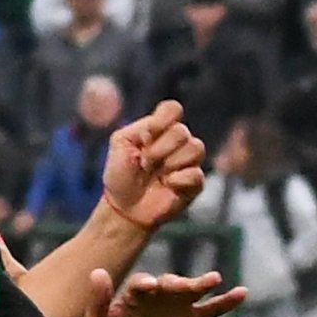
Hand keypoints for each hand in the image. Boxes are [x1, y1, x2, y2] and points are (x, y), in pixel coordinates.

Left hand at [79, 268, 243, 316]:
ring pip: (193, 290)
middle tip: (181, 287)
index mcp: (135, 295)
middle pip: (170, 283)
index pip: (142, 283)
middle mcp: (158, 295)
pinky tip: (242, 293)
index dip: (146, 283)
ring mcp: (179, 307)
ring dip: (203, 283)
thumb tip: (97, 272)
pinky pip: (213, 309)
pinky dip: (227, 301)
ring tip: (214, 279)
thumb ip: (97, 301)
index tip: (150, 287)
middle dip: (176, 283)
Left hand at [99, 99, 206, 233]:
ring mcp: (188, 162)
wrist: (124, 207)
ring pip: (196, 148)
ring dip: (171, 162)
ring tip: (159, 175)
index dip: (163, 119)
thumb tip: (158, 131)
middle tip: (146, 163)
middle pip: (182, 131)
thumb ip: (138, 128)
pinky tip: (168, 185)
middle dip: (159, 149)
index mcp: (159, 129)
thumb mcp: (120, 143)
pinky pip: (197, 174)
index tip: (147, 135)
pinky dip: (180, 180)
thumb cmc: (121, 174)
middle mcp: (177, 142)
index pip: (173, 109)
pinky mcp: (194, 183)